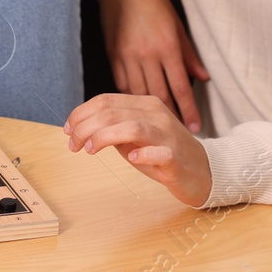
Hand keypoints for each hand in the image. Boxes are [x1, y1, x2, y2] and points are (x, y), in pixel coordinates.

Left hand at [64, 93, 212, 205]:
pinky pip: (158, 152)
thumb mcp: (134, 136)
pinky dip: (142, 154)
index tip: (68, 130)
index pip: (105, 100)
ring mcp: (167, 135)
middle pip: (112, 112)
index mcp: (144, 104)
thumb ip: (112, 127)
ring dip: (104, 137)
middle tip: (73, 144)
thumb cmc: (163, 153)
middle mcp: (156, 114)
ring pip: (131, 127)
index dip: (81, 114)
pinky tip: (131, 159)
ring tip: (90, 149)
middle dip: (85, 127)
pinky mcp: (176, 158)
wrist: (203, 171)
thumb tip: (80, 128)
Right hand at [98, 0, 209, 131]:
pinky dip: (131, 97)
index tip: (196, 126)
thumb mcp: (178, 25)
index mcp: (167, 47)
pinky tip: (137, 106)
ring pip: (139, 94)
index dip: (189, 111)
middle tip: (179, 132)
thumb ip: (189, 54)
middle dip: (172, 116)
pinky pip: (122, 83)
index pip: (180, 87)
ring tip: (159, 124)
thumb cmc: (154, 1)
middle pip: (160, 95)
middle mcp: (147, 55)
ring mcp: (127, 56)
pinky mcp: (113, 55)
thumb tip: (203, 77)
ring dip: (150, 110)